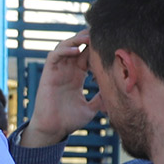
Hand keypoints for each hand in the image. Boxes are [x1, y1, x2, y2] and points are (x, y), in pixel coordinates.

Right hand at [18, 31, 98, 146]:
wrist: (53, 130)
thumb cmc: (69, 121)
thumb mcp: (91, 108)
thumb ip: (101, 99)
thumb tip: (115, 93)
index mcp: (77, 77)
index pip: (87, 56)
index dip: (96, 49)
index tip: (109, 45)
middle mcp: (67, 71)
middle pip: (77, 47)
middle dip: (87, 39)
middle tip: (100, 33)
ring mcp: (57, 71)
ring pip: (65, 47)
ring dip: (76, 40)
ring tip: (88, 37)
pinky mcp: (48, 74)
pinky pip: (54, 56)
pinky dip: (64, 50)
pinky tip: (75, 51)